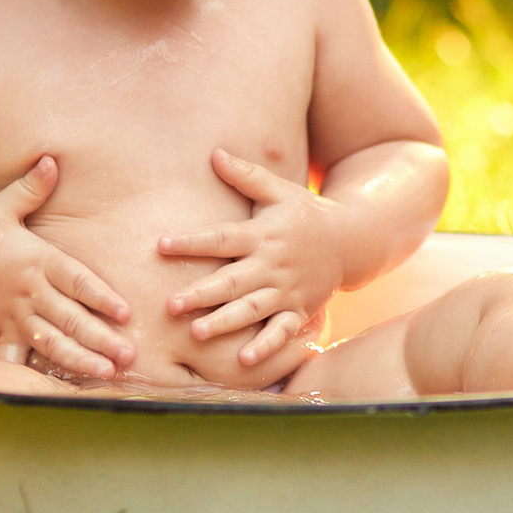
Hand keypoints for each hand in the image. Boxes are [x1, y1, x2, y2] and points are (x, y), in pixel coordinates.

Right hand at [0, 155, 134, 378]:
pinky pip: (19, 356)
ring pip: (51, 341)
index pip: (78, 281)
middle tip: (129, 353)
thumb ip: (31, 188)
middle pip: (71, 317)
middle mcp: (29, 292)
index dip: (103, 298)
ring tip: (105, 371)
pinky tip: (55, 390)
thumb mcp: (1, 207)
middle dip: (101, 337)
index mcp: (37, 260)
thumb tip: (52, 159)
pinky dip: (35, 373)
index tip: (126, 313)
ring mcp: (12, 316)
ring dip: (79, 358)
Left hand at [159, 147, 343, 368]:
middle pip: (232, 281)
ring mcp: (286, 290)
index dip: (191, 242)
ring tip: (196, 333)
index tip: (160, 246)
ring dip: (224, 322)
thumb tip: (215, 153)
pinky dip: (267, 346)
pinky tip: (245, 359)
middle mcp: (271, 264)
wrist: (352, 239)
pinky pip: (282, 331)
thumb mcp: (279, 190)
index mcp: (262, 234)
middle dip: (200, 293)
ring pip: (251, 309)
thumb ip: (247, 176)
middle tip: (170, 305)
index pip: (221, 238)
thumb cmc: (305, 212)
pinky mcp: (298, 309)